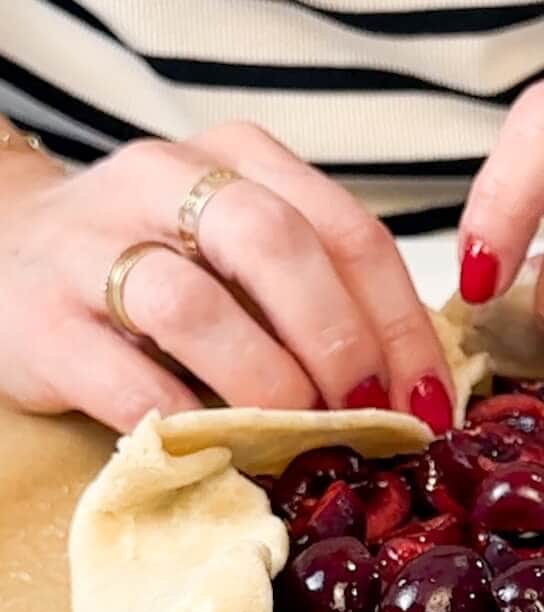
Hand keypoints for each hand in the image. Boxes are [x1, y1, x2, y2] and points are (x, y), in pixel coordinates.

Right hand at [0, 124, 453, 432]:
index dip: (404, 327)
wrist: (2, 250)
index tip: (432, 405)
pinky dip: (184, 420)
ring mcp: (94, 243)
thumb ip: (319, 294)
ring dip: (267, 381)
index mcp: (242, 159)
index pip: (349, 232)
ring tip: (300, 436)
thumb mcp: (241, 252)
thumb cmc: (156, 265)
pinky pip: (122, 375)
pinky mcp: (41, 319)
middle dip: (342, 342)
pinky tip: (220, 451)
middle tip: (370, 417)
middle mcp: (167, 180)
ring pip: (196, 304)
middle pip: (278, 246)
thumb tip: (417, 394)